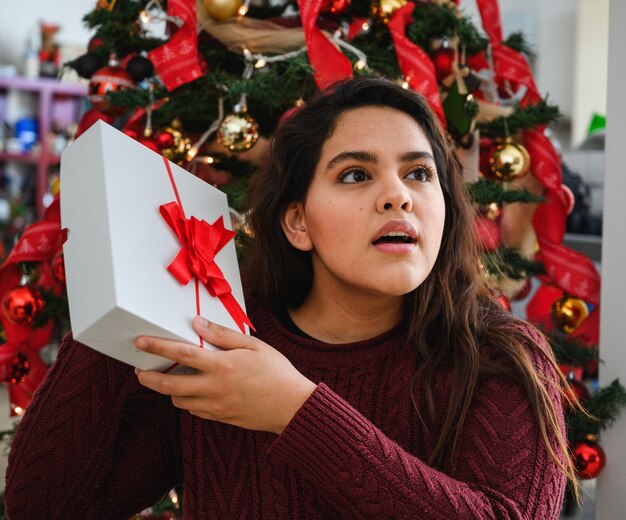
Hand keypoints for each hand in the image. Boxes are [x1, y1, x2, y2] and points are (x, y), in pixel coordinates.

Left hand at [135, 316, 316, 434]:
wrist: (292, 406)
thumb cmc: (277, 372)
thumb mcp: (253, 345)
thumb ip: (223, 335)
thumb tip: (199, 323)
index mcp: (223, 366)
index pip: (182, 354)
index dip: (158, 347)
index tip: (141, 342)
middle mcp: (215, 388)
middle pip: (170, 385)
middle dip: (149, 378)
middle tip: (140, 371)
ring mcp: (216, 406)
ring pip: (180, 401)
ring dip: (169, 390)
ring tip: (169, 378)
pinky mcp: (220, 418)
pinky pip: (195, 411)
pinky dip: (188, 401)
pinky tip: (193, 392)